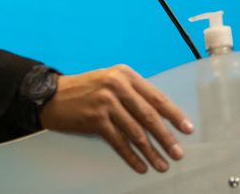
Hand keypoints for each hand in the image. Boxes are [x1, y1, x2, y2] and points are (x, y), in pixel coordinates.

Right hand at [38, 65, 193, 173]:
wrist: (53, 95)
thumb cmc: (86, 89)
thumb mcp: (111, 82)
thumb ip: (134, 94)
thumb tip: (161, 117)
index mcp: (125, 74)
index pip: (156, 97)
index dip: (174, 115)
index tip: (187, 128)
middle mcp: (117, 86)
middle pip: (149, 116)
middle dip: (166, 137)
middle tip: (177, 152)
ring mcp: (106, 103)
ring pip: (136, 132)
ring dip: (151, 151)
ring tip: (161, 164)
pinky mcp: (96, 119)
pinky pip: (119, 142)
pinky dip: (131, 156)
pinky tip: (140, 165)